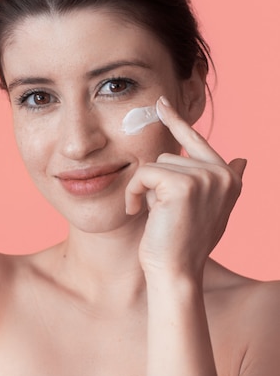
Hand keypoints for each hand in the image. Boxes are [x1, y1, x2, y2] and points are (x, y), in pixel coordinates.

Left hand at [125, 97, 246, 279]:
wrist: (175, 271)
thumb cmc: (182, 244)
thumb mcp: (207, 209)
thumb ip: (217, 182)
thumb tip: (242, 159)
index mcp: (228, 177)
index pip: (198, 141)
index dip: (177, 122)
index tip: (161, 104)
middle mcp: (222, 173)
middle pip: (168, 155)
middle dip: (155, 183)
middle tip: (162, 213)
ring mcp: (205, 177)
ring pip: (154, 165)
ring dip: (144, 190)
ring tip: (154, 216)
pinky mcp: (183, 184)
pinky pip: (143, 174)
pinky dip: (133, 193)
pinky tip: (138, 213)